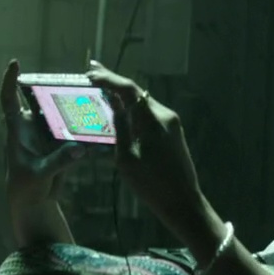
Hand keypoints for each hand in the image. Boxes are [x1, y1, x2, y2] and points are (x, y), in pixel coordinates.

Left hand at [0, 60, 89, 207]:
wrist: (35, 203)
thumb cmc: (26, 187)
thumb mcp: (39, 174)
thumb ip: (58, 161)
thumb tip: (79, 148)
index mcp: (18, 130)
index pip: (9, 99)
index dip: (10, 81)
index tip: (15, 63)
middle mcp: (33, 127)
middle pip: (43, 99)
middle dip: (57, 88)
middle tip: (79, 79)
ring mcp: (49, 134)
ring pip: (63, 114)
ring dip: (77, 107)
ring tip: (96, 97)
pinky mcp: (63, 144)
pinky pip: (77, 133)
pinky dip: (88, 131)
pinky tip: (104, 125)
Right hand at [84, 61, 216, 246]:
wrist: (182, 202)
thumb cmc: (151, 184)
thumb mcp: (126, 158)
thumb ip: (120, 128)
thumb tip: (115, 105)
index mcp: (152, 120)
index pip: (129, 90)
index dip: (109, 78)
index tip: (91, 72)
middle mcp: (164, 115)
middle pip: (137, 93)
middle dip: (114, 83)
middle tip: (92, 74)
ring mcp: (171, 123)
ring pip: (143, 103)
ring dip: (124, 96)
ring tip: (101, 90)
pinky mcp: (173, 132)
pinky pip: (149, 114)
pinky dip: (133, 109)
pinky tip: (120, 110)